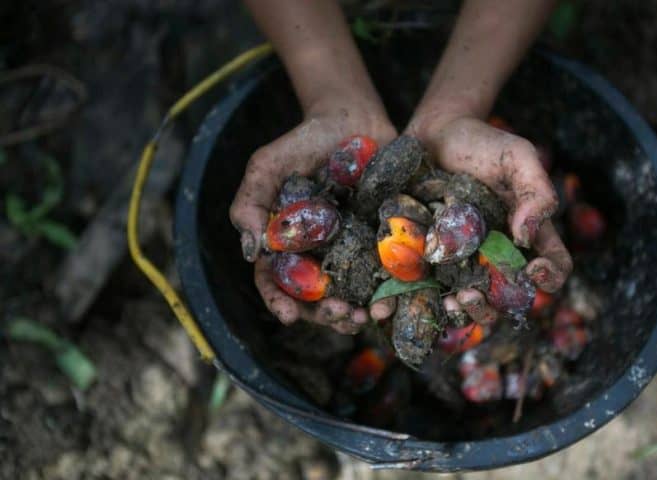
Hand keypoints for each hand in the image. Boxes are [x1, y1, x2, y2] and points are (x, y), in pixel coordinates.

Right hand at [230, 97, 395, 333]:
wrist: (354, 120)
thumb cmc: (304, 141)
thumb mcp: (267, 165)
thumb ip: (250, 203)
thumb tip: (251, 251)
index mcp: (286, 244)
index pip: (276, 282)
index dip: (280, 302)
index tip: (289, 316)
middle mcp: (318, 254)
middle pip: (316, 298)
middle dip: (326, 314)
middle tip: (340, 316)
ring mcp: (352, 250)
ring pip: (352, 294)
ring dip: (358, 311)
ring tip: (367, 317)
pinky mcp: (383, 242)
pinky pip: (386, 272)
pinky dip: (389, 290)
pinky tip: (393, 297)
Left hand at [371, 115, 571, 324]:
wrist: (429, 135)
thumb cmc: (479, 142)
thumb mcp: (516, 156)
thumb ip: (535, 190)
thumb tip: (527, 235)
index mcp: (528, 234)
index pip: (554, 267)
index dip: (550, 278)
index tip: (533, 271)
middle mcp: (498, 255)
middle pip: (509, 299)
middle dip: (495, 306)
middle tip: (474, 294)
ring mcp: (464, 262)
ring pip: (473, 305)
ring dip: (467, 312)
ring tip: (453, 300)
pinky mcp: (431, 262)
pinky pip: (432, 292)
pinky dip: (425, 303)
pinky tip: (419, 300)